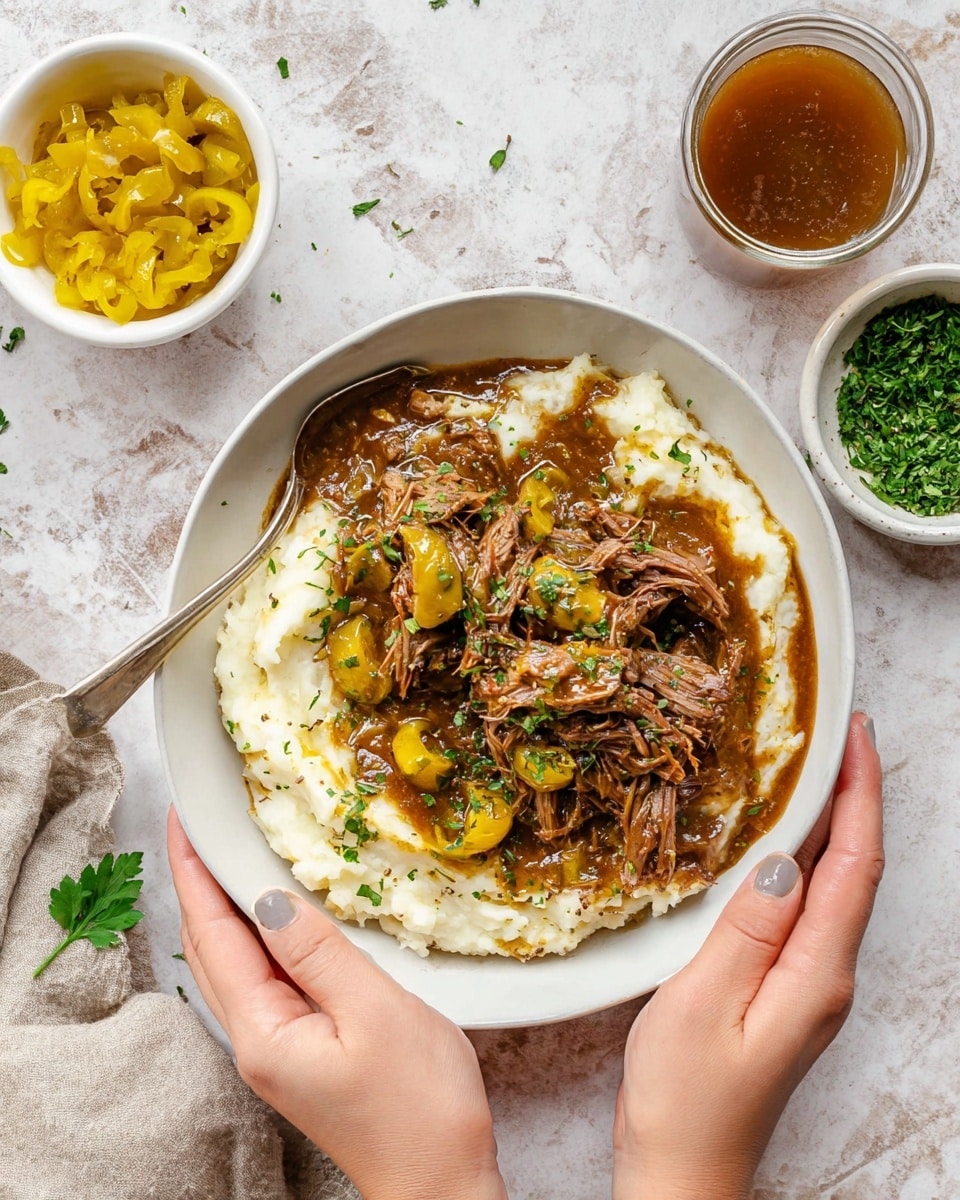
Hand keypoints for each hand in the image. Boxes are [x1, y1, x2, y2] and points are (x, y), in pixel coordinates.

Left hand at [167, 809, 507, 1199]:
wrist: (439, 1183)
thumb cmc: (419, 1107)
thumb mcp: (375, 1013)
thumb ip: (319, 952)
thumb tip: (269, 899)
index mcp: (263, 1031)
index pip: (214, 934)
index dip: (196, 871)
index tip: (184, 818)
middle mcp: (255, 1041)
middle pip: (211, 947)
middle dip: (199, 881)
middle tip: (198, 823)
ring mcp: (275, 1047)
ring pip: (234, 962)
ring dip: (224, 905)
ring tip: (226, 854)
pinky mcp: (300, 1048)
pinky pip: (264, 977)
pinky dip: (257, 934)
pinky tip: (274, 915)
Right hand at [612, 712, 882, 1199]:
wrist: (685, 1173)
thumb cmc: (686, 1100)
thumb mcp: (704, 1004)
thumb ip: (746, 928)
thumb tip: (781, 859)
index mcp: (816, 973)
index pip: (854, 865)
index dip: (860, 794)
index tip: (856, 734)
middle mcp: (826, 975)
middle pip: (855, 869)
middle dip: (854, 797)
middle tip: (836, 734)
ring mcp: (809, 985)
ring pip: (834, 887)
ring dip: (832, 824)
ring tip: (811, 769)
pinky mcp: (785, 991)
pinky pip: (807, 909)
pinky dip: (804, 860)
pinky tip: (779, 843)